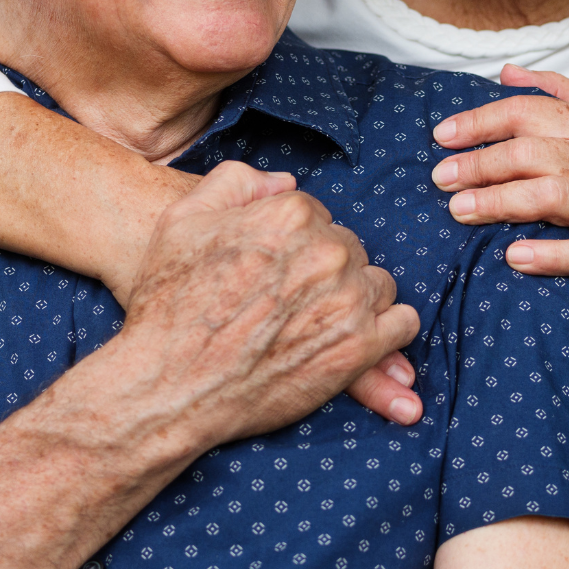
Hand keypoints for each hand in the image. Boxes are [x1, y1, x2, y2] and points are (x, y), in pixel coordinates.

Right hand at [119, 162, 423, 446]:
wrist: (168, 385)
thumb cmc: (169, 304)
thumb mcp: (182, 220)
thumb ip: (237, 183)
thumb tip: (285, 184)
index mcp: (291, 214)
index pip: (317, 217)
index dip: (293, 244)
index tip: (274, 271)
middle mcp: (327, 251)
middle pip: (348, 249)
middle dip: (325, 271)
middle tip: (290, 302)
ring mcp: (347, 300)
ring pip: (376, 284)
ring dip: (355, 298)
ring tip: (316, 322)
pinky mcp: (359, 348)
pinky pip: (401, 324)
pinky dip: (384, 331)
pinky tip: (354, 339)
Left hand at [430, 66, 568, 296]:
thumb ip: (555, 92)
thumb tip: (506, 71)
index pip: (526, 112)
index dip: (480, 122)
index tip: (442, 136)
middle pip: (531, 154)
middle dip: (480, 164)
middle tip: (441, 179)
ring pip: (552, 197)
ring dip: (501, 201)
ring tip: (460, 209)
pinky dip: (549, 254)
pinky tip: (514, 256)